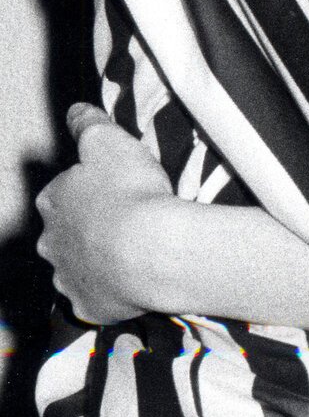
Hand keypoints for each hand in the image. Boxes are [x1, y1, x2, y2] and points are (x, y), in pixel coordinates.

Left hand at [35, 104, 173, 323]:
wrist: (150, 250)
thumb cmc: (129, 190)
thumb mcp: (109, 140)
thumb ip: (88, 124)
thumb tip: (75, 110)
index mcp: (52, 200)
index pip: (60, 190)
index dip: (85, 187)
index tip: (110, 185)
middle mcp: (50, 241)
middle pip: (63, 230)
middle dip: (85, 226)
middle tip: (122, 217)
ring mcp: (67, 278)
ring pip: (76, 265)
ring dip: (96, 258)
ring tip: (130, 248)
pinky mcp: (88, 306)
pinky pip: (96, 296)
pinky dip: (110, 288)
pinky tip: (131, 278)